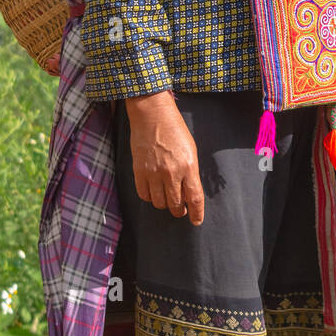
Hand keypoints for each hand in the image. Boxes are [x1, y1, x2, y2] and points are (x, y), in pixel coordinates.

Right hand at [125, 91, 204, 224]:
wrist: (152, 115)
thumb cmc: (175, 130)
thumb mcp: (191, 150)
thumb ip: (190, 173)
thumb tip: (189, 194)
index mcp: (189, 166)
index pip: (194, 198)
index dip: (196, 214)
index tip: (196, 221)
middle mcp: (171, 172)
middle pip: (176, 205)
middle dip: (180, 211)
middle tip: (181, 209)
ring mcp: (154, 173)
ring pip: (159, 203)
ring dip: (165, 204)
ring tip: (167, 198)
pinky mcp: (139, 171)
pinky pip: (144, 195)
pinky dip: (150, 197)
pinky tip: (153, 191)